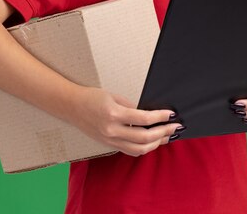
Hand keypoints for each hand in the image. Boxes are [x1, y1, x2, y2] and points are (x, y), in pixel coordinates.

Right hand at [69, 86, 183, 156]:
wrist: (71, 106)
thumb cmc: (92, 97)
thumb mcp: (114, 96)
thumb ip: (132, 106)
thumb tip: (150, 115)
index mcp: (114, 114)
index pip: (144, 119)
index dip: (161, 117)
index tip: (171, 114)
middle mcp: (112, 130)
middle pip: (144, 138)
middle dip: (163, 132)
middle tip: (175, 127)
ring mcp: (110, 140)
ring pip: (139, 149)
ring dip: (156, 144)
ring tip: (167, 136)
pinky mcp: (108, 144)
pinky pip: (129, 150)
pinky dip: (144, 147)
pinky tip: (152, 142)